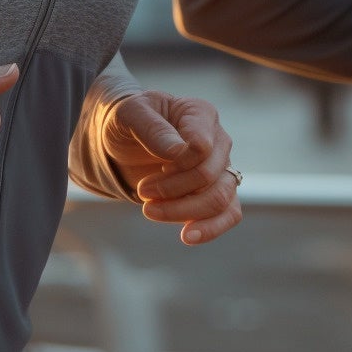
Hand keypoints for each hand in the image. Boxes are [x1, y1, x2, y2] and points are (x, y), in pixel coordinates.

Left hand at [99, 90, 242, 245]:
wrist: (123, 145)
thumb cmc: (128, 123)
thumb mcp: (128, 115)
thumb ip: (152, 128)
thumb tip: (178, 152)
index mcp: (201, 114)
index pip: (202, 146)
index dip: (179, 164)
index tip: (157, 166)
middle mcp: (218, 141)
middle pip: (210, 176)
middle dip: (172, 190)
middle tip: (143, 190)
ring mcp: (221, 168)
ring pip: (220, 200)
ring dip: (182, 211)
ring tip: (149, 211)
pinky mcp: (217, 193)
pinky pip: (228, 215)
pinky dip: (209, 229)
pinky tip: (186, 237)